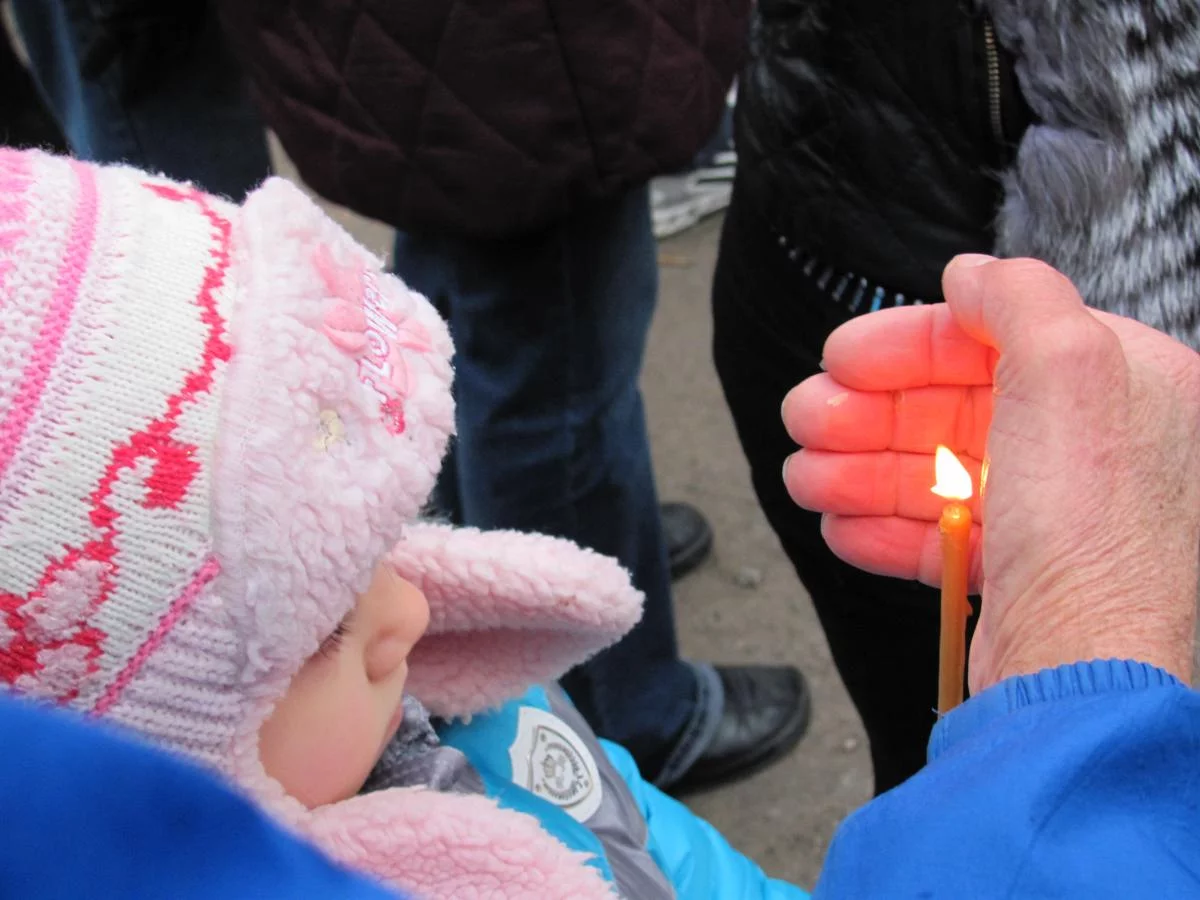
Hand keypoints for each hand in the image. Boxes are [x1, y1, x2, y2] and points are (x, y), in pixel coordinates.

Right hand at [781, 255, 1199, 691]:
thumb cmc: (1091, 535)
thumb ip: (1019, 297)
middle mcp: (1094, 447)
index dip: (907, 343)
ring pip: (935, 473)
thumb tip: (972, 272)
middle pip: (954, 407)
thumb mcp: (1068, 371)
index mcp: (1124, 384)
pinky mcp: (1019, 572)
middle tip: (806, 417)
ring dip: (858, 471)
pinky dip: (881, 527)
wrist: (1080, 676)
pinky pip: (937, 534)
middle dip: (867, 413)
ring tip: (804, 477)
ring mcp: (1054, 513)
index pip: (996, 340)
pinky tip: (839, 526)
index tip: (841, 356)